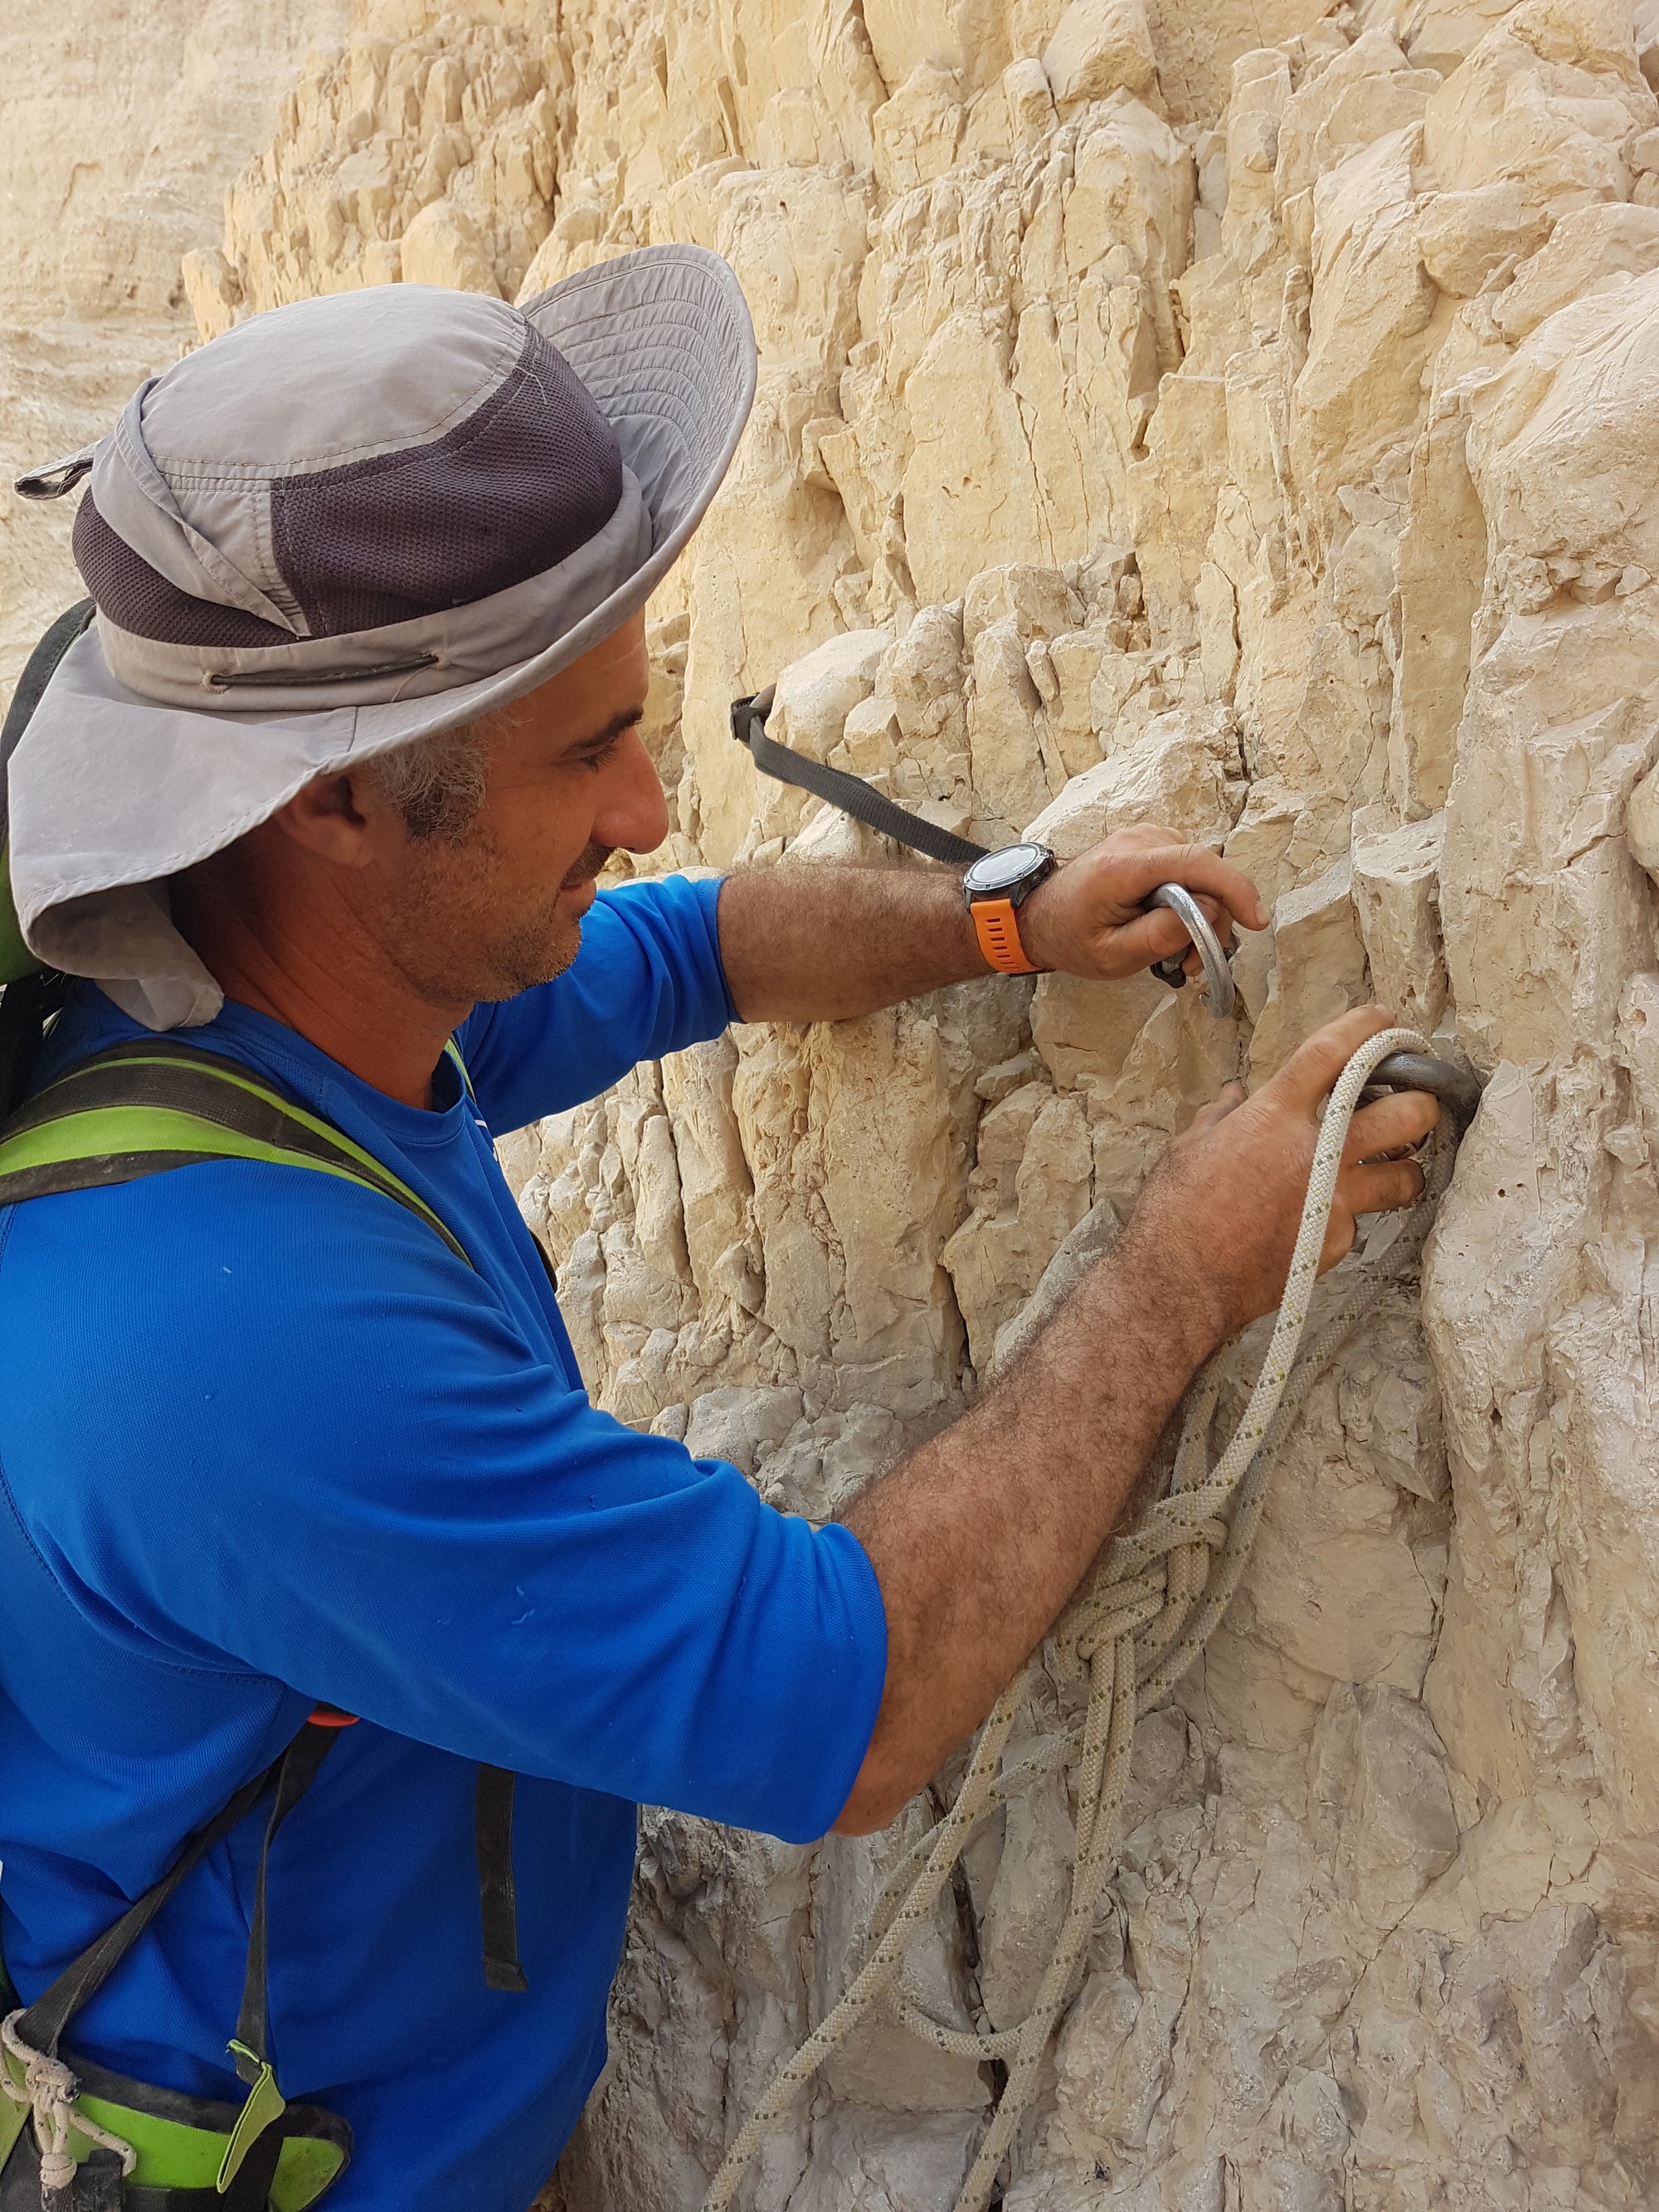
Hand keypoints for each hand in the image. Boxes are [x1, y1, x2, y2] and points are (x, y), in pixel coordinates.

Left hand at [1017, 824, 1268, 981]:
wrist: (1040, 916)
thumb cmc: (1071, 938)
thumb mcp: (1113, 956)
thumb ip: (1160, 936)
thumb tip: (1209, 913)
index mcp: (1123, 866)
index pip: (1194, 863)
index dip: (1233, 889)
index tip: (1256, 921)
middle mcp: (1137, 840)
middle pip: (1205, 871)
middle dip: (1213, 919)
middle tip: (1193, 963)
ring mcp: (1144, 836)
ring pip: (1201, 872)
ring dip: (1201, 913)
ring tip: (1178, 951)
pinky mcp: (1150, 842)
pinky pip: (1189, 870)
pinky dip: (1191, 900)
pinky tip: (1172, 926)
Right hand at [1120, 1006, 1440, 1349]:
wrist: (1178, 1282)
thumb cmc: (1174, 1213)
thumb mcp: (1189, 1148)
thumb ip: (1221, 1116)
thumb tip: (1234, 1097)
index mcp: (1273, 1115)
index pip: (1333, 1053)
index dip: (1367, 1028)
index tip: (1383, 1022)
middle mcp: (1314, 1152)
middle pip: (1402, 1113)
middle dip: (1421, 1102)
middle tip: (1416, 1103)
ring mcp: (1332, 1200)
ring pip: (1405, 1176)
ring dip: (1405, 1168)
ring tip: (1394, 1168)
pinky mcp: (1335, 1243)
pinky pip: (1359, 1222)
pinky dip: (1348, 1218)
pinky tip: (1323, 1222)